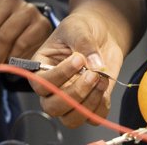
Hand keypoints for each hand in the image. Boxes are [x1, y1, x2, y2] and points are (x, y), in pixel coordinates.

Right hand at [27, 10, 123, 127]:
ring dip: (89, 103)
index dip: (60, 75)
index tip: (78, 59)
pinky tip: (105, 84)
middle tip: (92, 73)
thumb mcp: (78, 27)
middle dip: (75, 93)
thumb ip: (83, 43)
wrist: (101, 32)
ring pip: (71, 119)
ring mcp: (71, 98)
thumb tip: (94, 64)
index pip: (41, 83)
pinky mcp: (89, 103)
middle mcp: (53, 88)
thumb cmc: (81, 28)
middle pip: (53, 107)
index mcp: (41, 68)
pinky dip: (101, 106)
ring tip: (101, 77)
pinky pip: (93, 118)